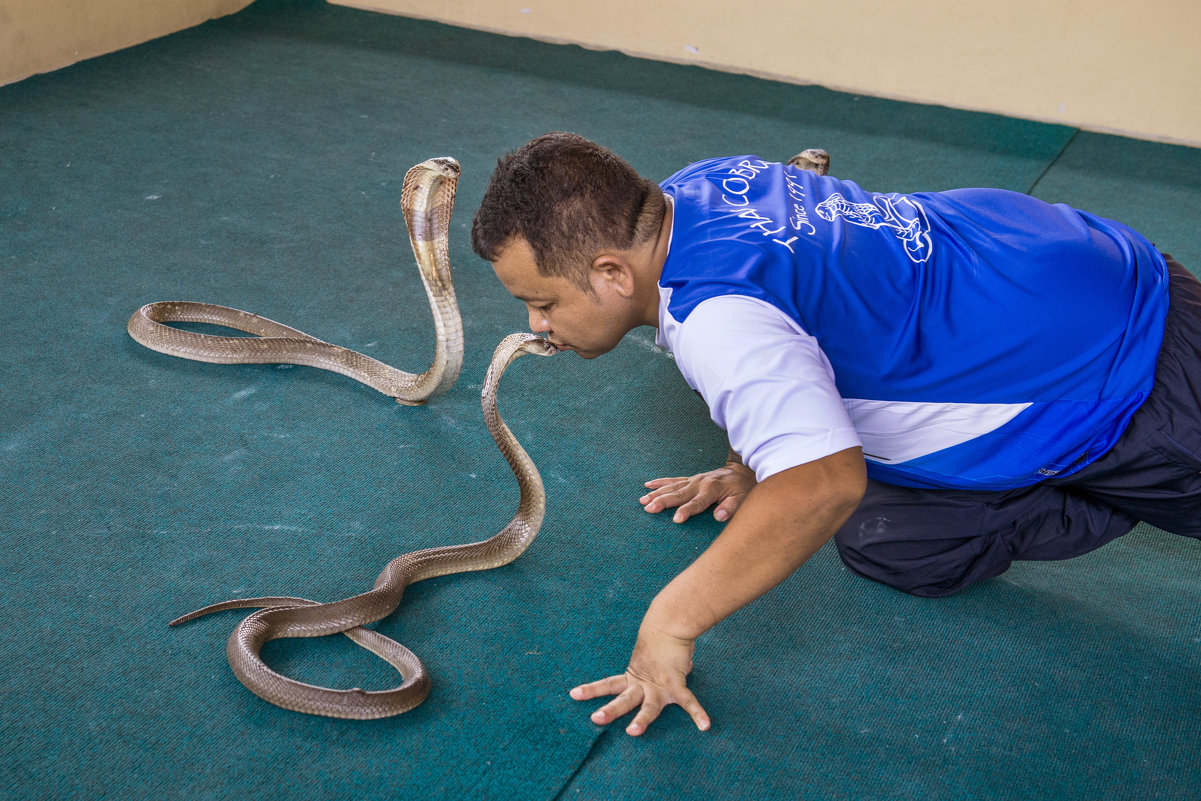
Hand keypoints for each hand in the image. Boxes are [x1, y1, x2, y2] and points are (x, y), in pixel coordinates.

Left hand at [569, 620, 710, 735]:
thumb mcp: (648, 655)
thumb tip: (667, 670)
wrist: (669, 622)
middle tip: (595, 719)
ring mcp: (658, 685)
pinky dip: (698, 713)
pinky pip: (688, 701)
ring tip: (632, 732)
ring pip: (647, 707)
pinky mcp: (676, 683)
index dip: (591, 690)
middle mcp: (642, 683)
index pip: (608, 684)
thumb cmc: (660, 637)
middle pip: (623, 699)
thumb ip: (653, 669)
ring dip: (641, 720)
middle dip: (610, 710)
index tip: (573, 695)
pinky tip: (705, 725)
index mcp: (633, 676)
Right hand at [639, 463, 755, 522]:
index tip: (676, 520)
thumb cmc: (742, 488)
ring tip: (643, 501)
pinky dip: (660, 482)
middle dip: (663, 501)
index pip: (697, 503)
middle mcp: (699, 483)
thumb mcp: (742, 498)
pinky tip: (648, 486)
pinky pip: (673, 480)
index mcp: (711, 490)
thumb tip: (719, 517)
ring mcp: (693, 480)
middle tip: (649, 509)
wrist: (741, 471)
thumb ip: (731, 507)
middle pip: (678, 494)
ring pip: (672, 487)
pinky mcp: (690, 479)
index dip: (686, 511)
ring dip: (657, 494)